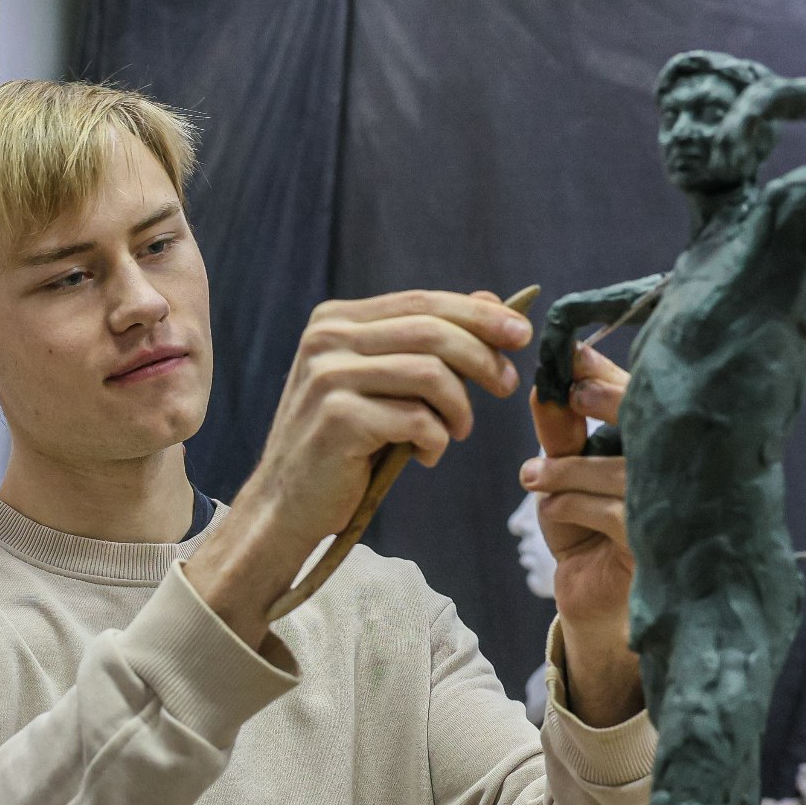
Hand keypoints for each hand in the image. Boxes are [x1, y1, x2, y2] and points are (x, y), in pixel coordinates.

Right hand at [186, 290, 531, 645]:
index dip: (478, 314)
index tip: (521, 333)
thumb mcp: (380, 384)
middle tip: (507, 386)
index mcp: (334, 321)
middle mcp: (327, 340)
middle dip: (483, 357)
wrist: (284, 504)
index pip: (421, 302)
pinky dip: (437, 441)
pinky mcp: (338, 418)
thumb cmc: (340, 445)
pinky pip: (418, 419)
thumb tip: (489, 300)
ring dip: (460, 408)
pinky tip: (427, 456)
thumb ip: (423, 343)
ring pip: (431, 374)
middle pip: (432, 331)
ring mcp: (328, 377)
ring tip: (457, 431)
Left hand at [524, 346, 643, 724]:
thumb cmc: (583, 530)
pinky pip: (616, 512)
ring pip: (623, 470)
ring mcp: (673, 510)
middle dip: (611, 401)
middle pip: (654, 424)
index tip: (572, 357)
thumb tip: (545, 382)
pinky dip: (574, 503)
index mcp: (658, 446)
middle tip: (573, 394)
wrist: (590, 601)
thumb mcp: (563, 474)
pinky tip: (550, 507)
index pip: (645, 397)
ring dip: (569, 468)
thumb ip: (559, 431)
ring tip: (531, 476)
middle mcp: (676, 473)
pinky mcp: (658, 546)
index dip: (610, 375)